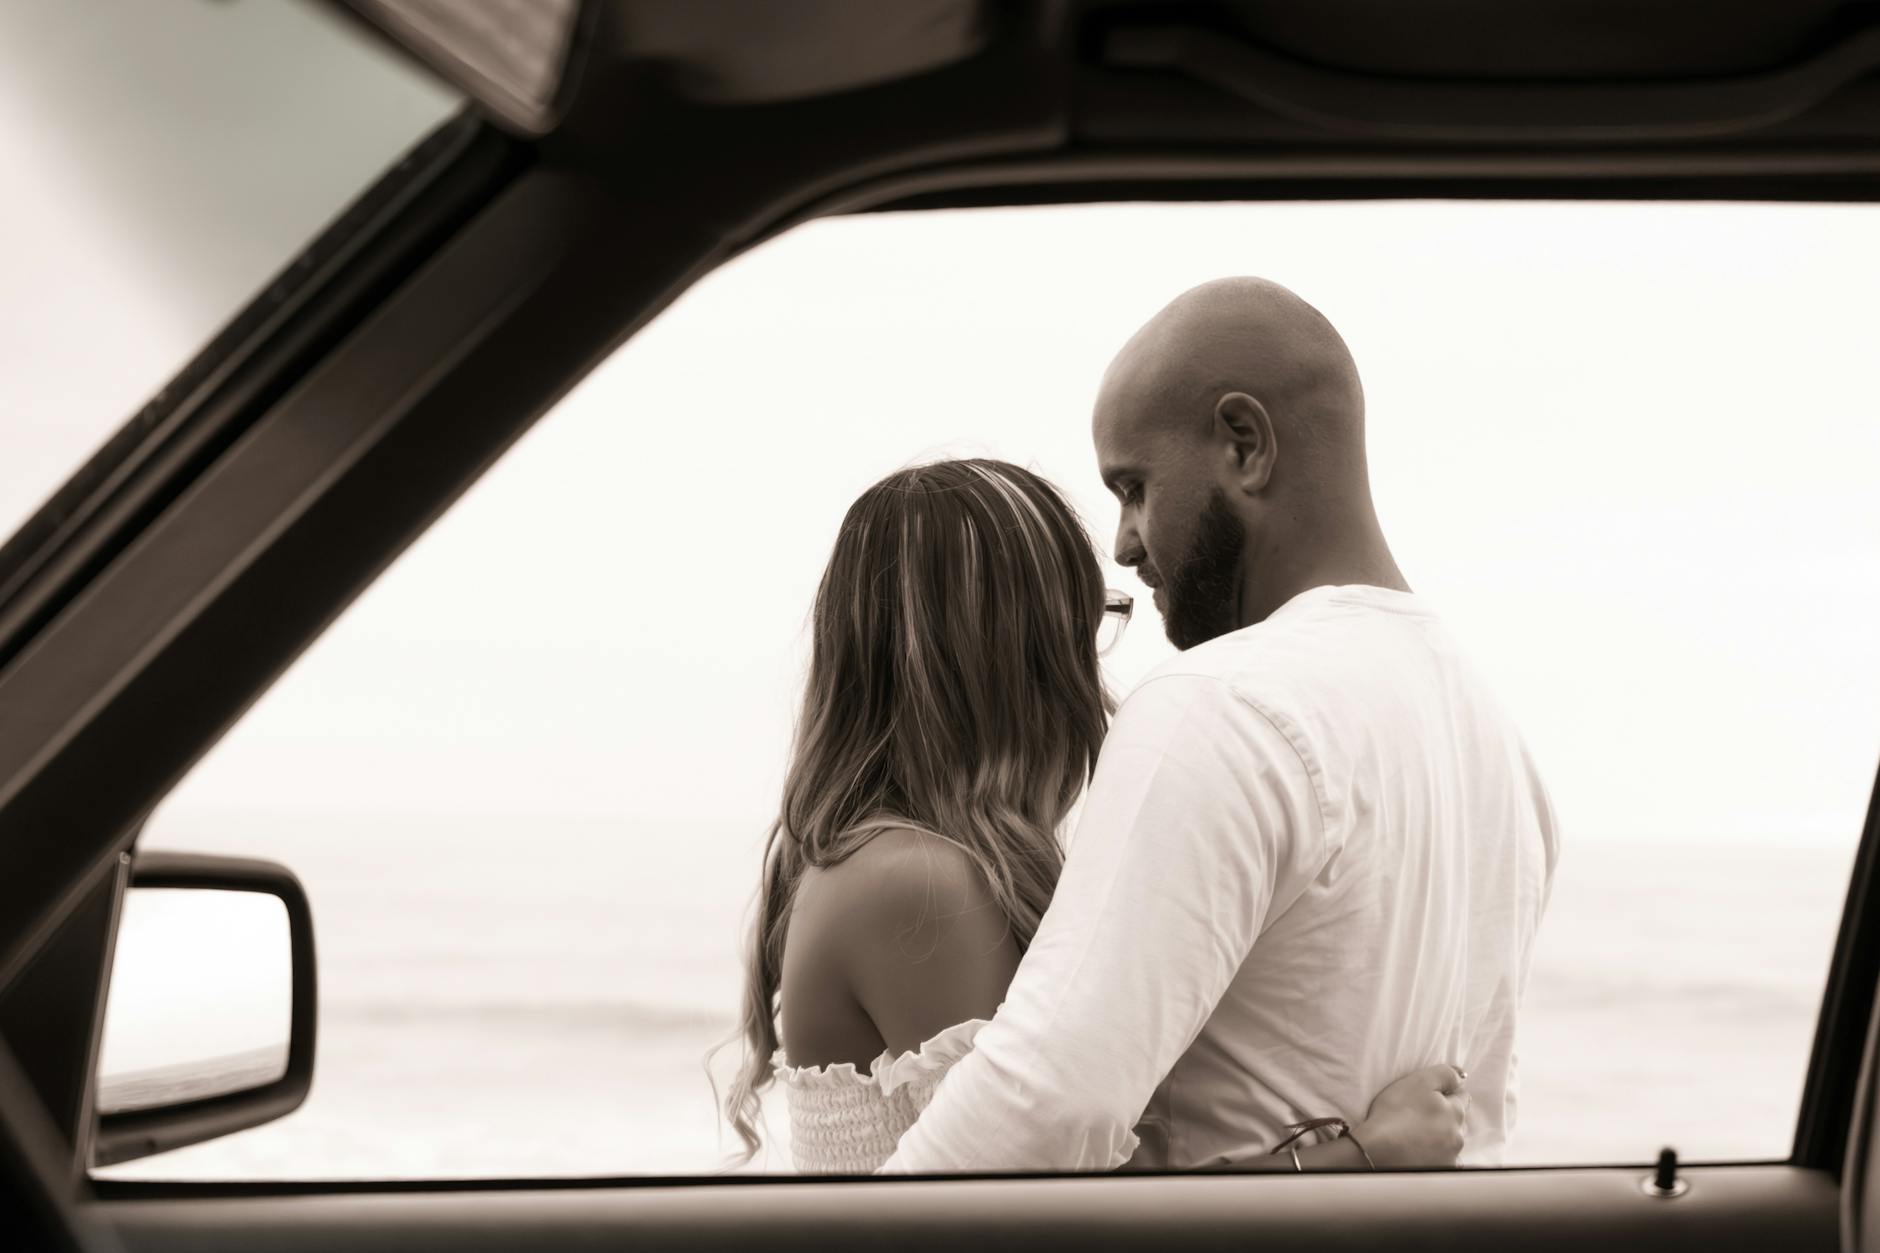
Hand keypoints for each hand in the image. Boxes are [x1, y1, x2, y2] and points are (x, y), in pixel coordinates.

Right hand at [1352, 1063, 1467, 1167]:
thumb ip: (1444, 1074)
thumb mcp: (1419, 1081)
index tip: (1429, 1095)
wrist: (1376, 1151)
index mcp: (1456, 1112)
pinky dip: (1435, 1156)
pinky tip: (1419, 1153)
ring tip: (1416, 1135)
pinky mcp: (1439, 1173)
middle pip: (1458, 1121)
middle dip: (1446, 1116)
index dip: (1447, 1092)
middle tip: (1420, 1115)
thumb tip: (1462, 1075)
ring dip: (1441, 1138)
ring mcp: (1450, 1157)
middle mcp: (1458, 1136)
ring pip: (1451, 1142)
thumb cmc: (1395, 1112)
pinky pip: (1443, 1161)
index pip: (1462, 1096)